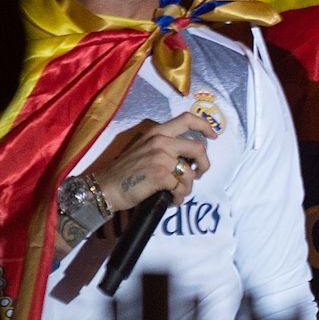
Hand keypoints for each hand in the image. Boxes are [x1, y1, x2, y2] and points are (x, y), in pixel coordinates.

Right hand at [86, 112, 216, 210]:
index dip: (205, 126)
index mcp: (157, 132)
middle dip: (204, 164)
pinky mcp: (161, 176)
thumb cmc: (124, 172)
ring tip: (176, 193)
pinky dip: (179, 198)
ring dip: (187, 188)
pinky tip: (170, 200)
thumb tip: (188, 156)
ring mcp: (161, 158)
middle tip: (199, 174)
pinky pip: (181, 189)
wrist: (105, 187)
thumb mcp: (144, 149)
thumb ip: (165, 146)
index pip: (187, 119)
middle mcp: (161, 141)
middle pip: (198, 148)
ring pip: (191, 174)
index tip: (213, 136)